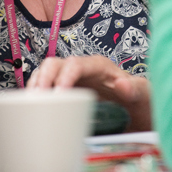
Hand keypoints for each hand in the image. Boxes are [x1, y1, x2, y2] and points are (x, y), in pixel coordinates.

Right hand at [27, 55, 151, 131]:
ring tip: (30, 104)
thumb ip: (135, 87)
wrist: (135, 107)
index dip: (64, 77)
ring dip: (35, 85)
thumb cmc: (138, 97)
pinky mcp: (64, 89)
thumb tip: (123, 84)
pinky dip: (35, 94)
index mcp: (98, 66)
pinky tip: (32, 107)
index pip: (75, 64)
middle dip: (43, 78)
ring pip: (45, 72)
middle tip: (37, 99)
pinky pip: (44, 86)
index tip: (58, 94)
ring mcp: (70, 78)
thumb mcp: (142, 92)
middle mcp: (81, 68)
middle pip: (54, 64)